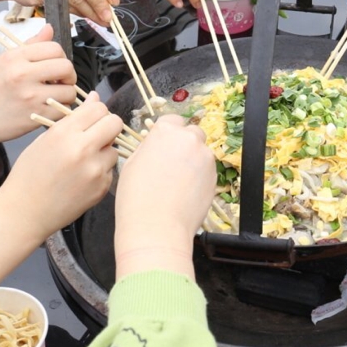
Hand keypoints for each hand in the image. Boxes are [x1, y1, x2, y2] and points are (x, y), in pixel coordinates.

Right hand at [0, 25, 78, 144]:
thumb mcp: (5, 60)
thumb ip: (30, 45)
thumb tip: (49, 29)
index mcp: (16, 57)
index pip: (54, 48)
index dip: (60, 56)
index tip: (56, 65)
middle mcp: (23, 74)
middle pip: (66, 67)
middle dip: (68, 74)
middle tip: (61, 80)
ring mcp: (30, 96)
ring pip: (69, 90)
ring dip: (66, 93)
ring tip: (54, 94)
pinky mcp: (35, 115)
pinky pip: (63, 108)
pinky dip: (60, 108)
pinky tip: (50, 106)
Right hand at [0, 93, 121, 239]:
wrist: (24, 212)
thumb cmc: (29, 175)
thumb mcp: (45, 140)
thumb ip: (73, 119)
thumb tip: (96, 99)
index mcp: (64, 133)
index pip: (99, 108)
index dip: (96, 112)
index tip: (91, 119)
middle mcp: (82, 149)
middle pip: (115, 123)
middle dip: (107, 126)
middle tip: (95, 135)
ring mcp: (94, 170)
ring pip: (114, 148)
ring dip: (104, 150)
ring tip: (83, 161)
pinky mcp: (101, 188)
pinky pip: (110, 169)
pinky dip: (101, 170)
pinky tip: (83, 177)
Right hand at [114, 115, 215, 278]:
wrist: (157, 227)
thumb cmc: (136, 198)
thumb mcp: (131, 164)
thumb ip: (148, 147)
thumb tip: (156, 144)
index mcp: (165, 131)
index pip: (173, 119)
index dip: (169, 133)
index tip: (165, 145)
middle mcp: (188, 139)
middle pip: (191, 133)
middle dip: (185, 144)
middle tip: (172, 164)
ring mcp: (205, 158)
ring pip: (201, 152)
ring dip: (193, 161)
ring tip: (177, 183)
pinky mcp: (215, 177)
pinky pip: (207, 170)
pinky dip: (200, 177)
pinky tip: (185, 192)